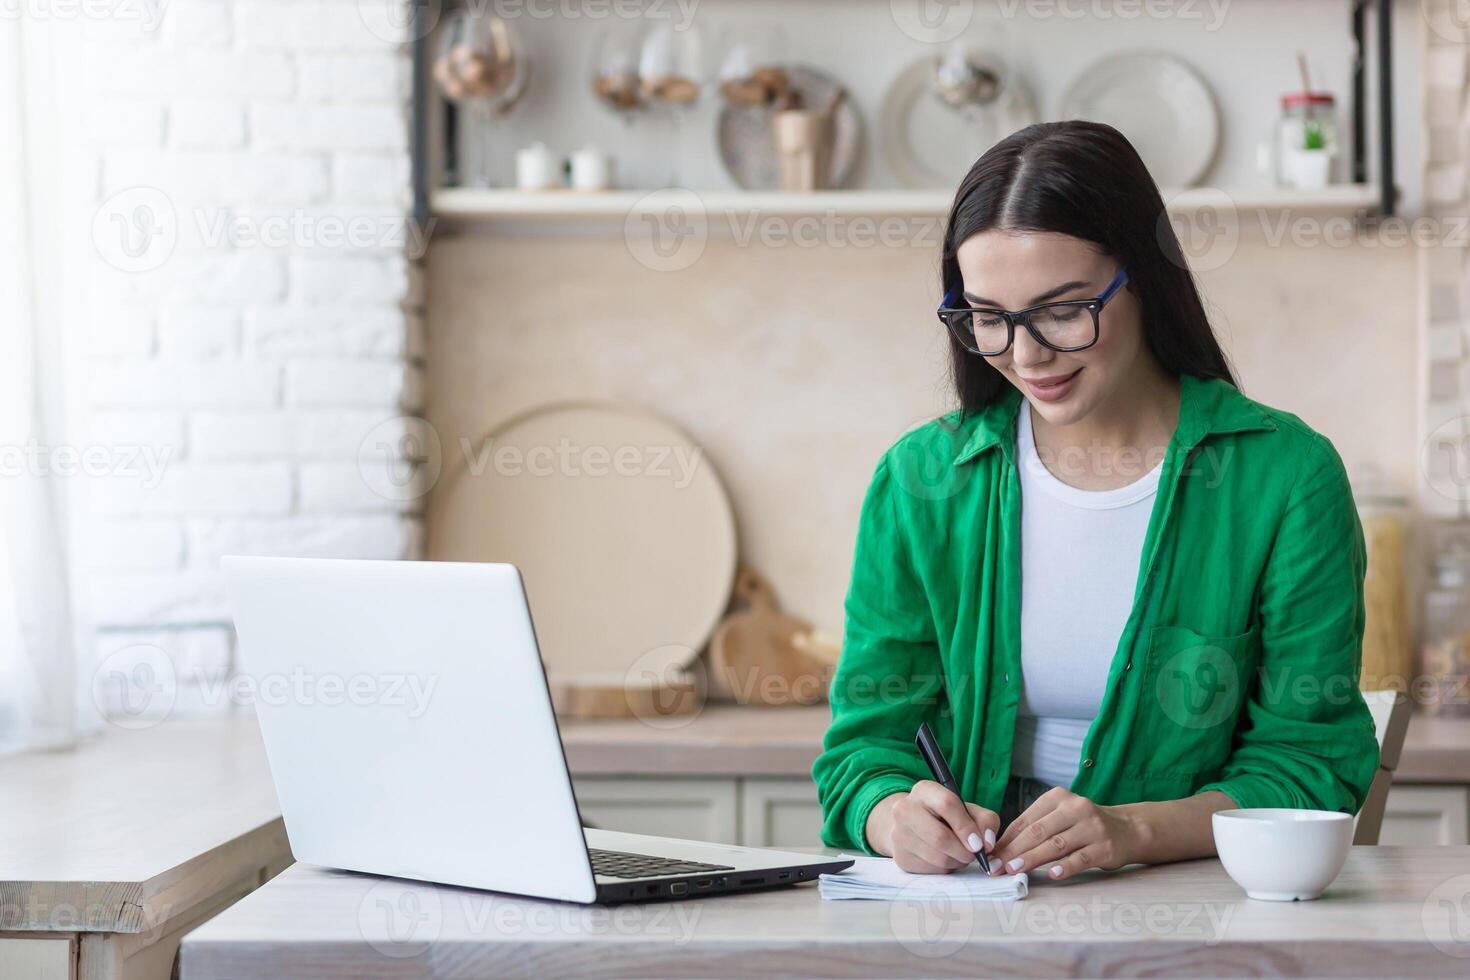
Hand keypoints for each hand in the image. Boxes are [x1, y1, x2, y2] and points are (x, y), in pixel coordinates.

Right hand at [865, 781, 999, 873]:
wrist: (913, 826)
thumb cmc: (946, 817)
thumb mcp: (967, 810)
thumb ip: (985, 820)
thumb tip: (986, 844)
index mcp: (924, 790)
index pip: (947, 804)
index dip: (966, 827)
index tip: (979, 844)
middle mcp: (905, 809)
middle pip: (940, 837)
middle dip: (964, 851)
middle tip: (974, 854)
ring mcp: (899, 834)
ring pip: (937, 857)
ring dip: (957, 861)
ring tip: (960, 855)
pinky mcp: (901, 857)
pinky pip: (931, 870)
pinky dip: (945, 868)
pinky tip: (945, 859)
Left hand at [990, 787, 1143, 880]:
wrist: (1127, 829)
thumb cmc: (1083, 826)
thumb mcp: (1059, 818)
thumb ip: (1035, 828)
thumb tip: (1001, 850)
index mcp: (1057, 797)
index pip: (1026, 820)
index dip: (1006, 839)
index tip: (990, 855)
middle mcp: (1075, 808)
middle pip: (1038, 831)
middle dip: (1014, 850)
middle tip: (996, 867)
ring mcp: (1091, 827)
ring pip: (1056, 844)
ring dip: (1032, 858)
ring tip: (1014, 870)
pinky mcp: (1104, 847)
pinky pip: (1080, 858)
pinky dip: (1065, 866)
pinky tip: (1051, 874)